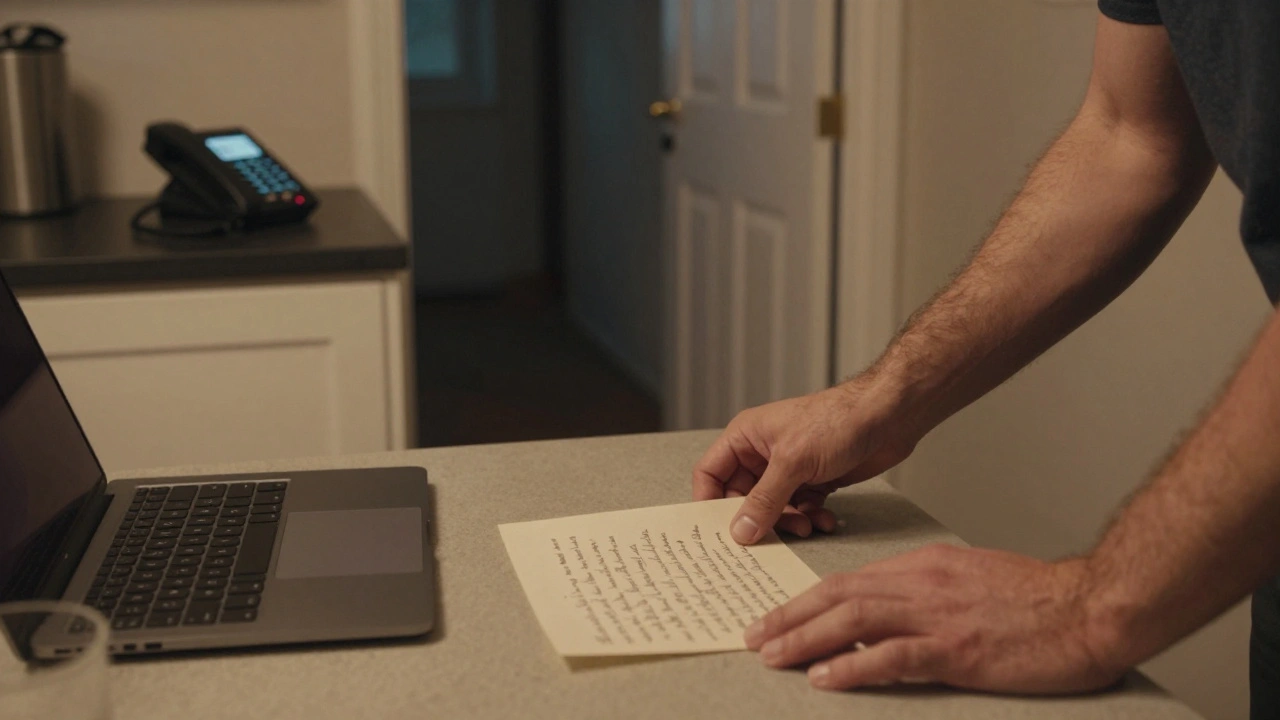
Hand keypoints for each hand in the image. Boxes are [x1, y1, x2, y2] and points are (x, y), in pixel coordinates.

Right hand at [692, 381, 918, 543]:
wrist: (888, 416)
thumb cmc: (837, 421)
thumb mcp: (793, 462)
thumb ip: (764, 500)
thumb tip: (739, 532)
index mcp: (745, 438)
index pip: (710, 474)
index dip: (708, 503)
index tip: (717, 532)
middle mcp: (762, 453)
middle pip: (741, 498)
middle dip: (757, 519)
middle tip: (769, 538)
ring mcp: (788, 468)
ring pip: (773, 508)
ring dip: (788, 522)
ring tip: (806, 527)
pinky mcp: (813, 481)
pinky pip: (800, 509)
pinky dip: (810, 518)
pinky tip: (825, 520)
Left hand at [743, 544, 1123, 692]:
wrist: (1091, 607)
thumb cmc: (1037, 599)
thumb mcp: (970, 578)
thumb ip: (925, 592)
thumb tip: (884, 613)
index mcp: (924, 565)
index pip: (850, 581)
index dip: (806, 600)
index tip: (776, 616)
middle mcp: (923, 583)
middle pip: (839, 595)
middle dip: (790, 617)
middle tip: (754, 636)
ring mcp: (938, 615)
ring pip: (855, 620)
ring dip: (806, 638)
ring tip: (771, 655)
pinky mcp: (958, 649)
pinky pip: (893, 657)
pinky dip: (853, 666)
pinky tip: (824, 678)